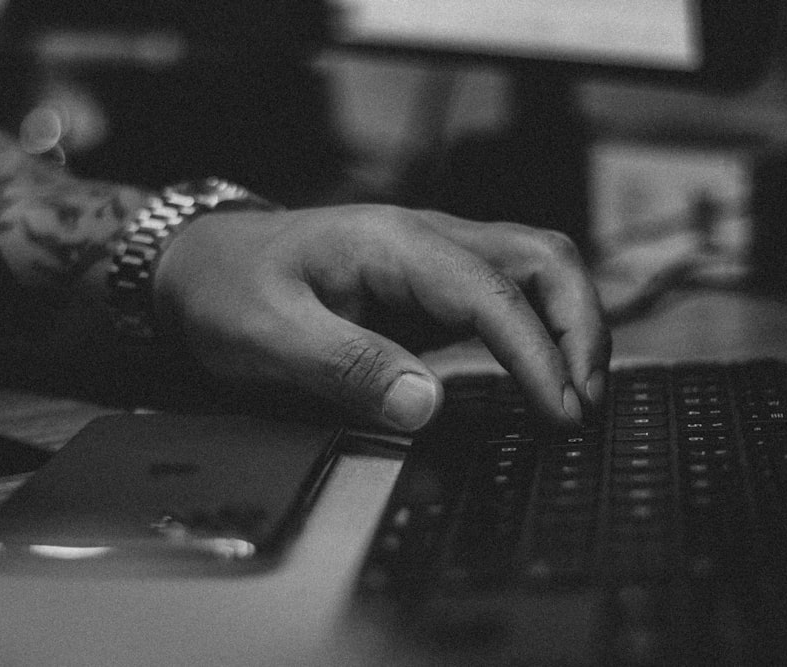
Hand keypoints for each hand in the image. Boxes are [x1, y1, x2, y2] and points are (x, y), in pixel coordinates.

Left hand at [153, 204, 609, 430]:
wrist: (203, 265)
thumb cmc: (229, 289)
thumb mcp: (267, 334)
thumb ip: (345, 365)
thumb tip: (424, 406)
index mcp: (393, 243)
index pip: (493, 291)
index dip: (537, 351)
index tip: (560, 409)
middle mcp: (426, 241)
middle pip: (541, 258)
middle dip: (581, 326)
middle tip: (583, 403)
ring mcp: (434, 262)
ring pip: (535, 271)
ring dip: (571, 326)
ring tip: (578, 395)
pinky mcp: (432, 289)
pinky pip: (508, 298)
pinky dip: (541, 333)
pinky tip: (543, 376)